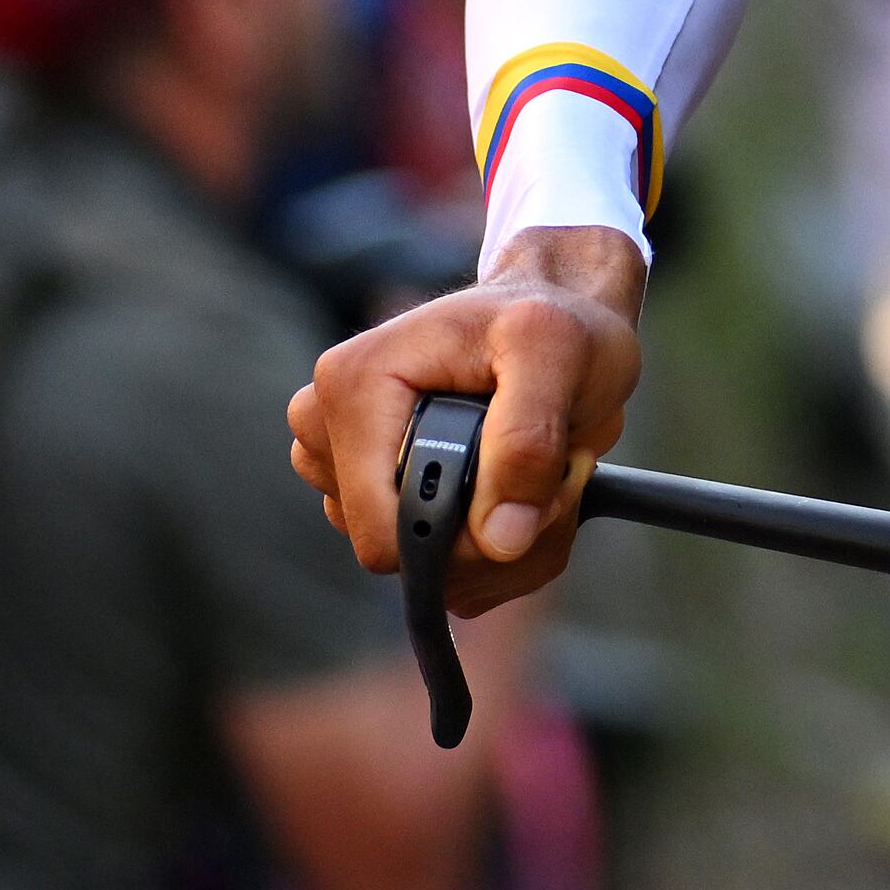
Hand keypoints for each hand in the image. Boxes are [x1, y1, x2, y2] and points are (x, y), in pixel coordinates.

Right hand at [288, 226, 647, 615]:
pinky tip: (531, 495)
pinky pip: (445, 574)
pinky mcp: (380, 502)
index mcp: (352, 386)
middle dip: (494, 534)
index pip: (382, 530)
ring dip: (507, 541)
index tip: (539, 483)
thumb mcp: (558, 351)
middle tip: (555, 472)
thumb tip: (499, 541)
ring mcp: (350, 474)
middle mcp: (332, 433)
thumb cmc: (554, 322)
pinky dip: (505, 552)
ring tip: (544, 470)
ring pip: (431, 571)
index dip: (467, 533)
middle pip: (404, 556)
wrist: (558, 316)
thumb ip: (527, 439)